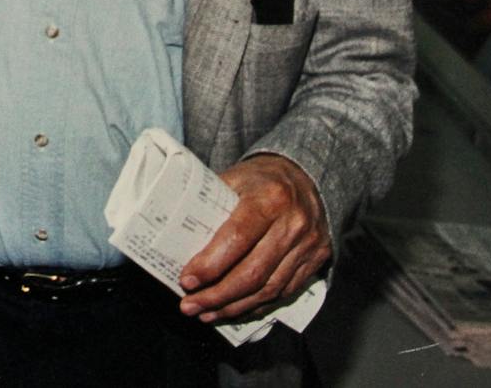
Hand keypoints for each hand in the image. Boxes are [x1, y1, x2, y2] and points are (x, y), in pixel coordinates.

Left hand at [177, 154, 329, 322]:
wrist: (307, 177)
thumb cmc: (261, 179)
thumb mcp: (235, 178)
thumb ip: (210, 201)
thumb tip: (174, 231)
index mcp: (270, 197)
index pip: (237, 238)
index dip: (211, 264)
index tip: (187, 280)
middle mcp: (293, 223)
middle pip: (253, 272)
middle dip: (217, 295)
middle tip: (190, 305)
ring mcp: (308, 245)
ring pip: (269, 289)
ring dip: (234, 307)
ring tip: (206, 313)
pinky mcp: (316, 261)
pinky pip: (284, 293)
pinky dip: (256, 306)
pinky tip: (234, 310)